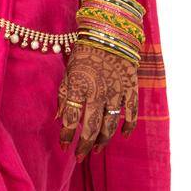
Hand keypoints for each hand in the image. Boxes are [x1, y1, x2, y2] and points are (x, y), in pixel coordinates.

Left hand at [56, 42, 138, 158]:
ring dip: (102, 140)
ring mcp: (116, 92)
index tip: (63, 145)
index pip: (71, 118)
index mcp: (79, 86)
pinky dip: (128, 127)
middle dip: (84, 145)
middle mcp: (98, 92)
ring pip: (110, 125)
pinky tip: (122, 135)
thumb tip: (59, 119)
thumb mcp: (69, 72)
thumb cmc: (85, 53)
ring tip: (96, 150)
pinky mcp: (131, 90)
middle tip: (79, 157)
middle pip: (90, 127)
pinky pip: (131, 114)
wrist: (110, 34)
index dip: (66, 135)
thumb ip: (65, 96)